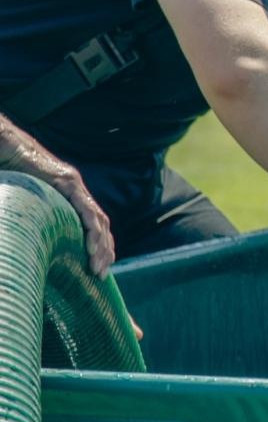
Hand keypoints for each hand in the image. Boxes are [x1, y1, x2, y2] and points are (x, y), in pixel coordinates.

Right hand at [2, 128, 115, 275]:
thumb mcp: (26, 202)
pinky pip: (84, 208)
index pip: (93, 224)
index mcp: (69, 196)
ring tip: (98, 267)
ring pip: (97, 220)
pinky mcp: (65, 182)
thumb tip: (26, 243)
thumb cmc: (10, 172)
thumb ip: (35, 218)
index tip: (99, 268)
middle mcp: (77, 191)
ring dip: (100, 245)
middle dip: (104, 251)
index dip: (99, 245)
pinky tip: (92, 247)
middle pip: (101, 225)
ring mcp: (73, 185)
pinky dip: (91, 228)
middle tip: (101, 275)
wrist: (6, 146)